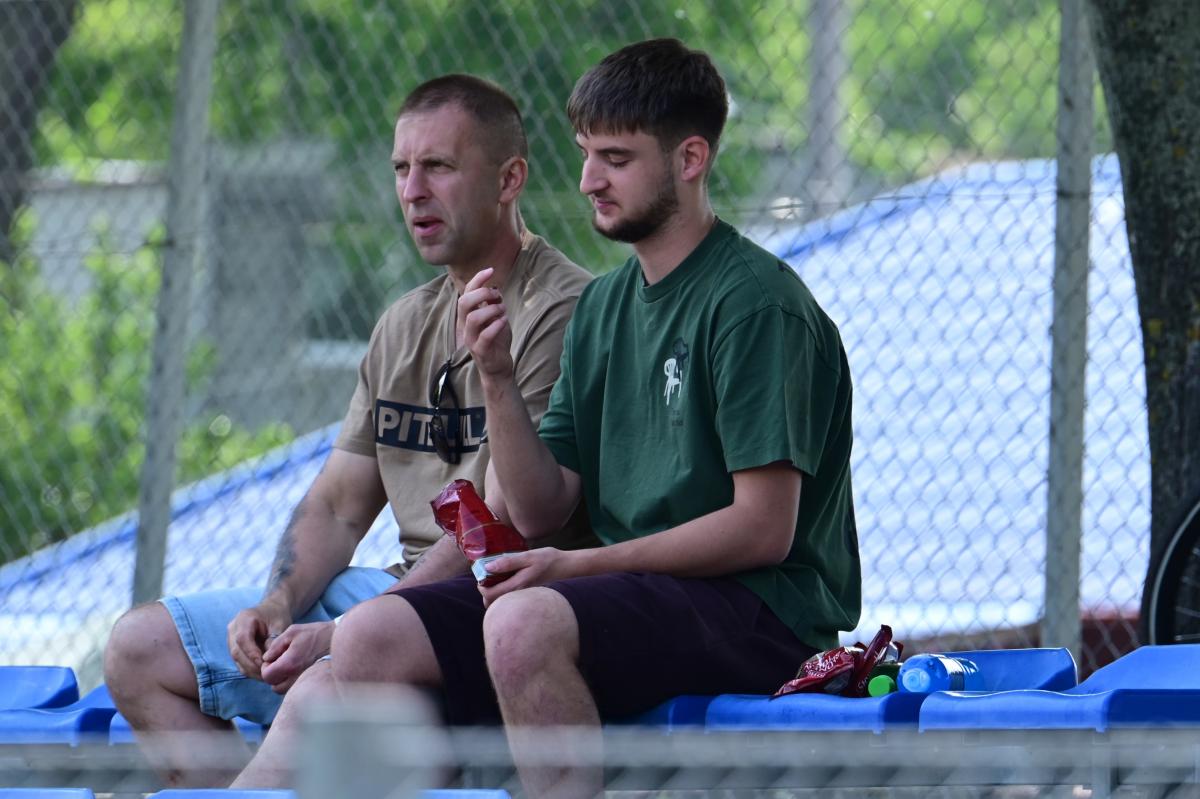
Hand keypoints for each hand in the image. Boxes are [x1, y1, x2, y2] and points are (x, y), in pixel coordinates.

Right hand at [227, 602, 291, 680]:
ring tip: (266, 677)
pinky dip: (250, 670)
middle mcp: (233, 629)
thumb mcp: (280, 625)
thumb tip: (268, 660)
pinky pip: (239, 662)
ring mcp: (231, 639)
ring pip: (237, 660)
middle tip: (267, 675)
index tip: (265, 664)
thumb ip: (273, 640)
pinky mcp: (234, 648)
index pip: (242, 639)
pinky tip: (262, 675)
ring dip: (251, 671)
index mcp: (244, 618)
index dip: (252, 653)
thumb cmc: (277, 617)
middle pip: (237, 651)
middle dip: (252, 665)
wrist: (272, 611)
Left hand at [260, 621, 335, 693]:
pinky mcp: (310, 682)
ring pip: (284, 690)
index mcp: (289, 664)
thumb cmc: (313, 634)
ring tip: (288, 665)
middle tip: (279, 662)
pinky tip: (296, 668)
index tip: (272, 659)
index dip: (265, 667)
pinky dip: (291, 681)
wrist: (335, 639)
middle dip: (273, 675)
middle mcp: (296, 676)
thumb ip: (275, 646)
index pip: (267, 676)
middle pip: (274, 686)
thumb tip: (266, 658)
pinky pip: (294, 688)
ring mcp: (304, 681)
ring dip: (282, 680)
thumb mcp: (291, 632)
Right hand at [459, 267, 513, 381]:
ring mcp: (471, 339)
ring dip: (491, 310)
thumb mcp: (495, 319)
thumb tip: (495, 288)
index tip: (491, 270)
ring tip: (502, 311)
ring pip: (473, 318)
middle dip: (482, 293)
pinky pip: (485, 336)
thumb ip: (493, 304)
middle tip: (498, 296)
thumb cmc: (496, 341)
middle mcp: (465, 326)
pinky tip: (504, 321)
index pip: (466, 293)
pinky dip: (496, 325)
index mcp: (467, 316)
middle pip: (464, 302)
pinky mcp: (480, 351)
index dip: (477, 279)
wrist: (498, 368)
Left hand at [477, 547, 573, 606]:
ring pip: (501, 605)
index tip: (482, 577)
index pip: (490, 596)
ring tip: (499, 579)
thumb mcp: (528, 556)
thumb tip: (487, 568)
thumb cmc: (548, 560)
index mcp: (518, 586)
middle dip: (487, 593)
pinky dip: (504, 595)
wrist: (568, 568)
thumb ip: (508, 562)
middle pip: (493, 604)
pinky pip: (510, 602)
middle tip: (488, 578)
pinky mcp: (527, 599)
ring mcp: (524, 600)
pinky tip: (509, 582)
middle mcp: (520, 597)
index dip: (481, 587)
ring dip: (495, 594)